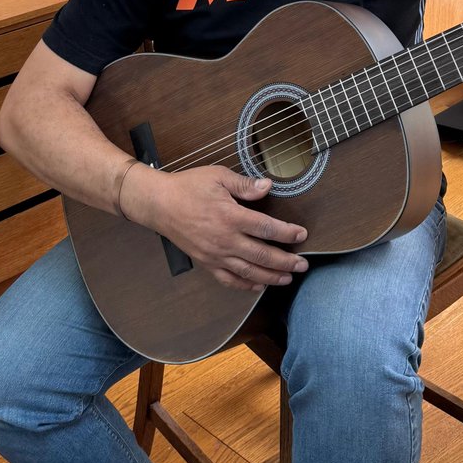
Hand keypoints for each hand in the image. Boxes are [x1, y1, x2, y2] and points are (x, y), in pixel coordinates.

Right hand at [120, 164, 308, 290]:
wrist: (159, 204)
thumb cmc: (189, 186)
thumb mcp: (218, 176)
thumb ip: (244, 184)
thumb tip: (268, 186)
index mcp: (230, 216)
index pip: (266, 228)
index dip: (287, 233)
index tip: (302, 235)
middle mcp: (225, 240)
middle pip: (262, 255)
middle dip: (286, 261)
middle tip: (303, 264)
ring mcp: (215, 255)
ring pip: (248, 272)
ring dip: (271, 277)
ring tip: (288, 278)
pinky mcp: (206, 262)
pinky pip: (229, 279)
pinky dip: (246, 285)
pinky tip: (259, 286)